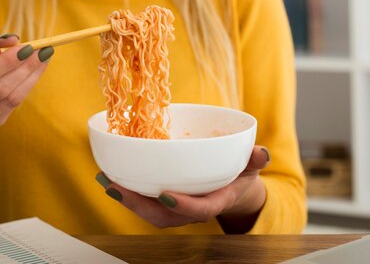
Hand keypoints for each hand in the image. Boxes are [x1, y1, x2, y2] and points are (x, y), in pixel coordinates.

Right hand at [0, 34, 53, 142]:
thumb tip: (14, 40)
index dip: (5, 62)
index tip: (27, 47)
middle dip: (23, 69)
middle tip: (42, 51)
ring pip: (9, 100)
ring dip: (30, 77)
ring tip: (43, 58)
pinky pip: (12, 106)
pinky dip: (26, 87)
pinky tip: (34, 72)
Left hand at [95, 145, 269, 231]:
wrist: (234, 186)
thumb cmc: (240, 172)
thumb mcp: (251, 164)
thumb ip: (254, 159)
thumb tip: (262, 153)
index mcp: (216, 200)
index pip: (202, 209)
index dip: (185, 206)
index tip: (166, 195)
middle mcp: (194, 209)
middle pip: (165, 217)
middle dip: (138, 205)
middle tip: (116, 187)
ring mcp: (178, 208)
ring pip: (150, 212)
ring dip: (127, 199)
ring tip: (106, 180)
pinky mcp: (166, 202)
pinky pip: (146, 202)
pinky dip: (128, 192)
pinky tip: (111, 177)